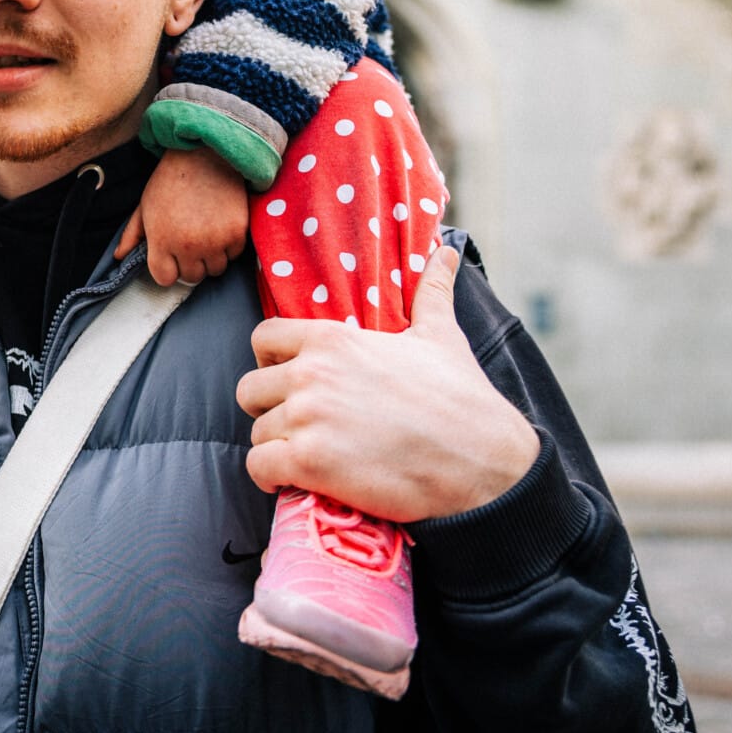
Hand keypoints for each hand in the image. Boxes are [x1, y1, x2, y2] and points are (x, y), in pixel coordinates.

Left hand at [115, 146, 248, 285]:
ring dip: (211, 258)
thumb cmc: (170, 179)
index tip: (171, 257)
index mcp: (161, 241)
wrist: (204, 154)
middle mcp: (188, 246)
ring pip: (215, 270)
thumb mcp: (144, 205)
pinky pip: (234, 255)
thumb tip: (119, 256)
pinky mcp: (237, 232)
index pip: (165, 279)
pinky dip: (229, 246)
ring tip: (206, 236)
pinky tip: (221, 227)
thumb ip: (131, 235)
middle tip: (190, 243)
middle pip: (192, 277)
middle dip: (189, 264)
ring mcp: (214, 241)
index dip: (167, 269)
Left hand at [236, 248, 539, 522]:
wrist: (482, 462)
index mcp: (332, 339)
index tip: (292, 383)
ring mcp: (306, 418)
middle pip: (249, 389)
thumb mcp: (440, 337)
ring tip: (311, 458)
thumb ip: (430, 292)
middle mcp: (310, 374)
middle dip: (270, 409)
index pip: (263, 339)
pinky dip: (272, 479)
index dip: (271, 362)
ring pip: (257, 433)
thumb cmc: (461, 399)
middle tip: (301, 428)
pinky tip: (297, 482)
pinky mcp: (308, 463)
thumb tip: (446, 251)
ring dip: (278, 448)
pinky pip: (258, 468)